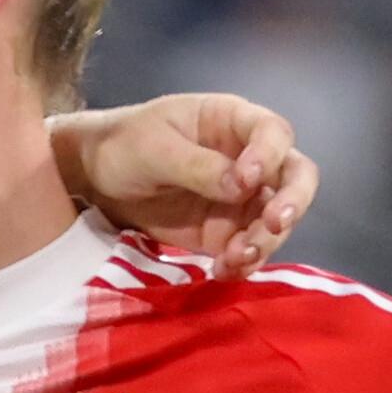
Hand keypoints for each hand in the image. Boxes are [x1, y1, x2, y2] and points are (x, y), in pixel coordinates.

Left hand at [56, 90, 317, 271]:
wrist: (96, 179)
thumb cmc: (124, 145)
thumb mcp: (154, 148)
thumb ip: (198, 166)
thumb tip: (243, 187)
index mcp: (232, 121)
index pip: (273, 133)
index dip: (268, 156)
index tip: (244, 180)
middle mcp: (249, 158)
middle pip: (295, 176)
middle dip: (292, 202)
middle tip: (274, 225)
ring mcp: (241, 198)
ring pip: (277, 220)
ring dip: (265, 242)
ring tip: (234, 258)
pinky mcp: (225, 231)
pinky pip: (249, 249)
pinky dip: (243, 263)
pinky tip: (222, 270)